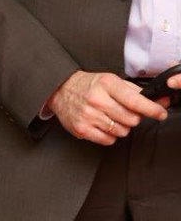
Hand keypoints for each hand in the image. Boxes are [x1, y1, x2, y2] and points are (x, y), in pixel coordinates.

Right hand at [46, 70, 166, 144]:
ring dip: (120, 126)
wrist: (59, 89)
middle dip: (132, 117)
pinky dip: (108, 135)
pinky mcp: (82, 129)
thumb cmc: (88, 85)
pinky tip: (100, 124)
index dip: (152, 109)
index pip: (135, 101)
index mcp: (106, 84)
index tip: (160, 113)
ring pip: (122, 131)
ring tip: (108, 116)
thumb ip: (136, 92)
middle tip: (122, 111)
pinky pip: (109, 140)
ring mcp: (88, 115)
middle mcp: (97, 99)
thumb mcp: (110, 81)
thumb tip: (161, 101)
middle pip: (132, 119)